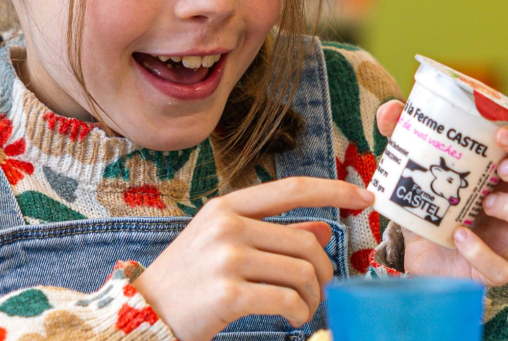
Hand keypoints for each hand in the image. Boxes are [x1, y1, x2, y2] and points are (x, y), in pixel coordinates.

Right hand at [133, 177, 374, 340]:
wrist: (143, 313)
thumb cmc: (188, 281)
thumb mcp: (224, 246)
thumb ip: (273, 234)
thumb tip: (324, 230)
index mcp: (226, 207)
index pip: (292, 188)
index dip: (334, 191)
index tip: (364, 198)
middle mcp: (226, 226)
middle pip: (306, 241)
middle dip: (323, 271)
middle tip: (318, 291)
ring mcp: (226, 258)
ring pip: (302, 272)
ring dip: (311, 297)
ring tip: (301, 308)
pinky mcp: (227, 294)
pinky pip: (287, 301)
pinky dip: (299, 313)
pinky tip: (292, 318)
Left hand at [379, 100, 507, 285]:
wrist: (412, 251)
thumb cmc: (433, 202)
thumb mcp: (422, 165)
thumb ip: (408, 133)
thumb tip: (390, 111)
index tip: (501, 136)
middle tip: (502, 169)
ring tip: (486, 203)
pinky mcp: (492, 271)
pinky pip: (503, 269)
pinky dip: (482, 251)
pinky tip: (459, 236)